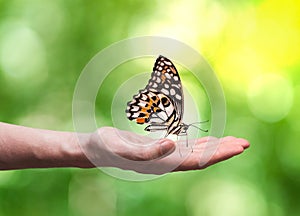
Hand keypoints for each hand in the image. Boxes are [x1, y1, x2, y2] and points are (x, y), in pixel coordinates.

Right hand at [82, 127, 249, 173]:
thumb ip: (148, 151)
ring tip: (232, 141)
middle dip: (223, 150)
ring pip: (195, 153)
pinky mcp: (160, 147)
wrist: (96, 148)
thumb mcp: (124, 148)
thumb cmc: (106, 147)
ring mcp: (164, 155)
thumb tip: (174, 144)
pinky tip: (207, 141)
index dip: (218, 155)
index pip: (197, 161)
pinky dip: (199, 143)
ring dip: (214, 147)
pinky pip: (185, 146)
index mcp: (161, 163)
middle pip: (202, 158)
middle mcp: (166, 162)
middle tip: (245, 143)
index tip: (238, 147)